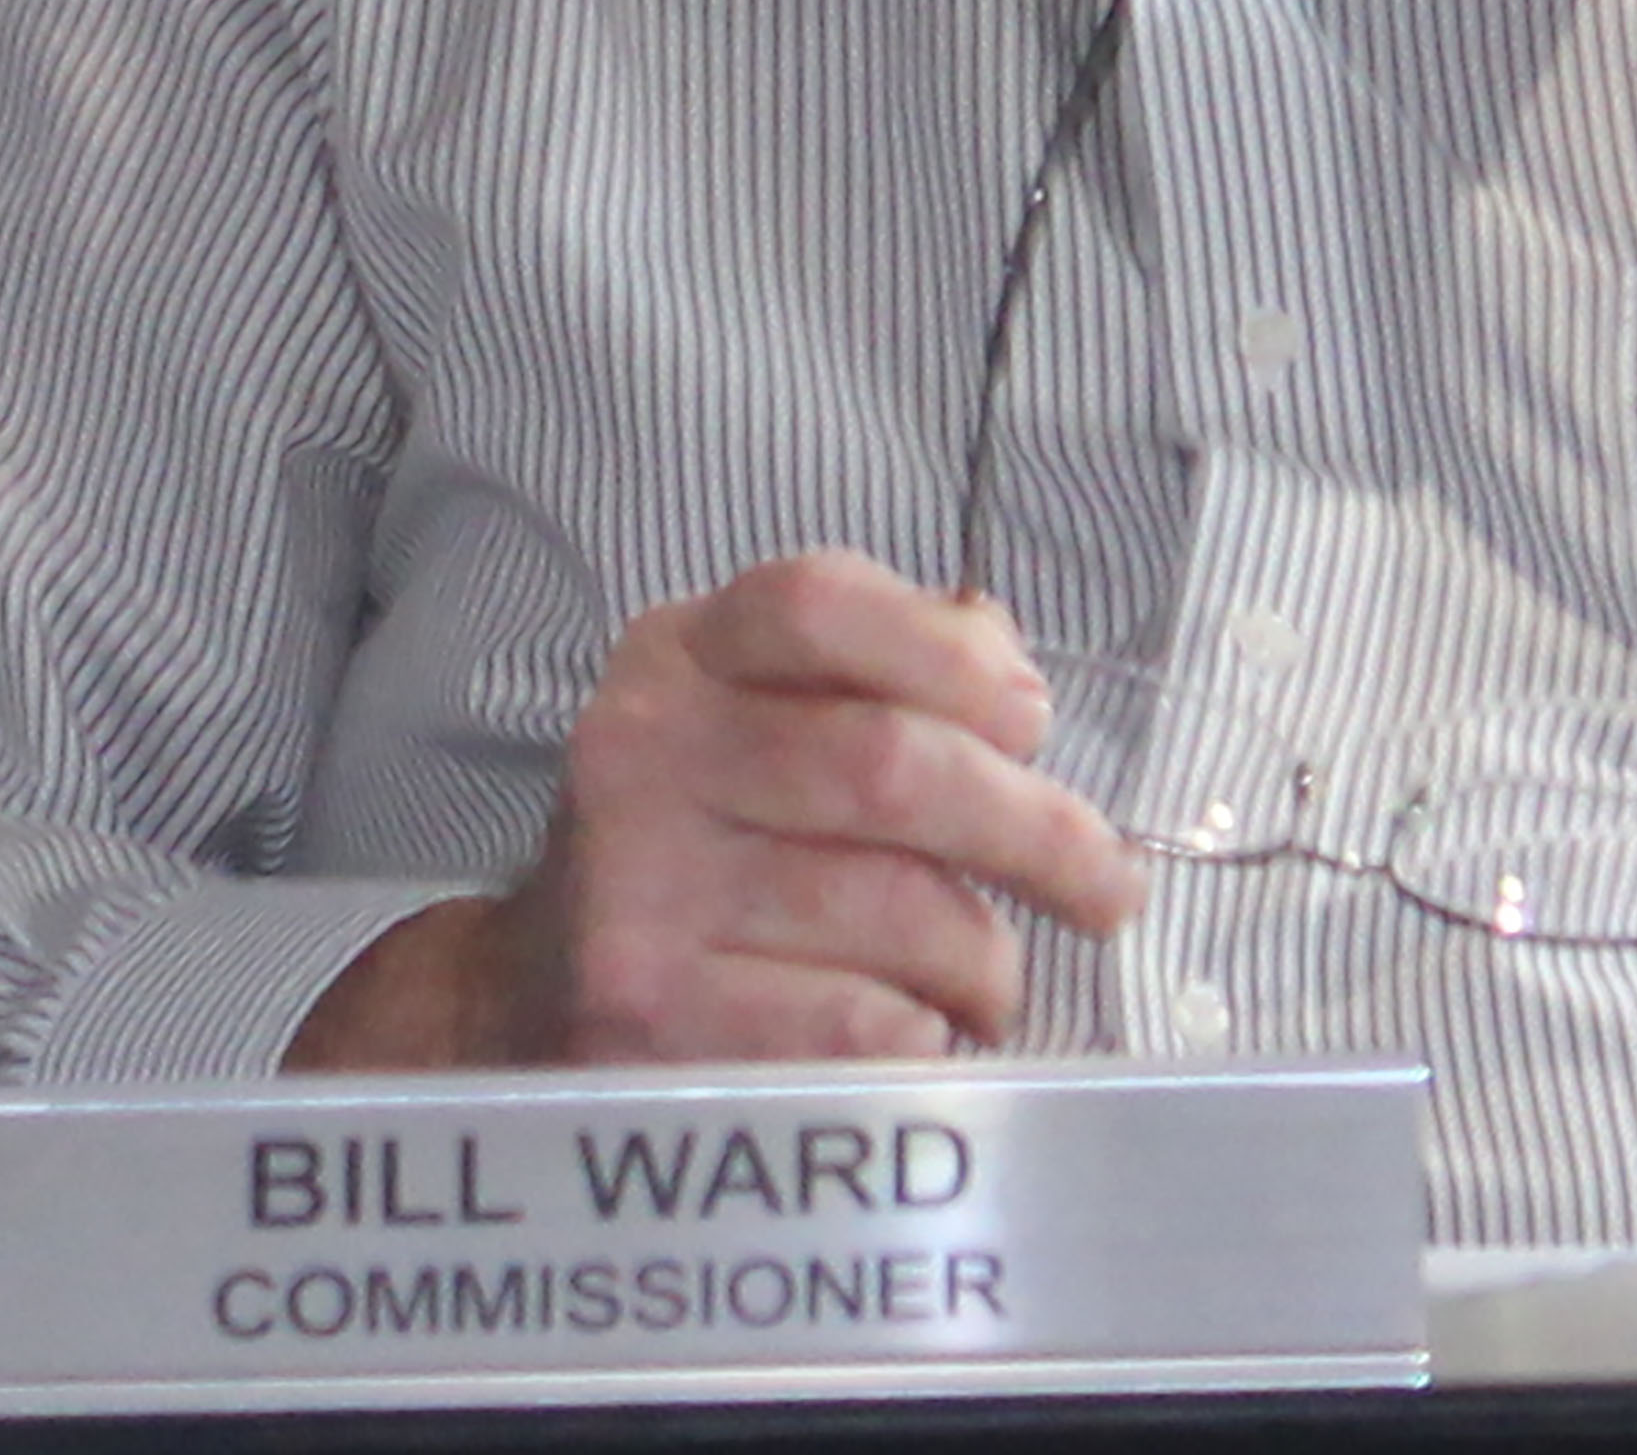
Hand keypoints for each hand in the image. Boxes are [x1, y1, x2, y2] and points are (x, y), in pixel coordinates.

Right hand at [289, 554, 1147, 1070]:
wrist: (530, 993)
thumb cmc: (709, 845)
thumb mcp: (769, 721)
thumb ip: (895, 676)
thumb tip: (1012, 682)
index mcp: (680, 656)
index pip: (818, 601)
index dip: (953, 657)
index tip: (1032, 723)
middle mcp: (640, 752)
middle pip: (894, 767)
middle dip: (1039, 834)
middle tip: (1107, 889)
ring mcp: (633, 886)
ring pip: (898, 910)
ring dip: (986, 960)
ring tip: (991, 983)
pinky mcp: (645, 1014)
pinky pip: (861, 1021)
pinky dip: (925, 1035)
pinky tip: (921, 1035)